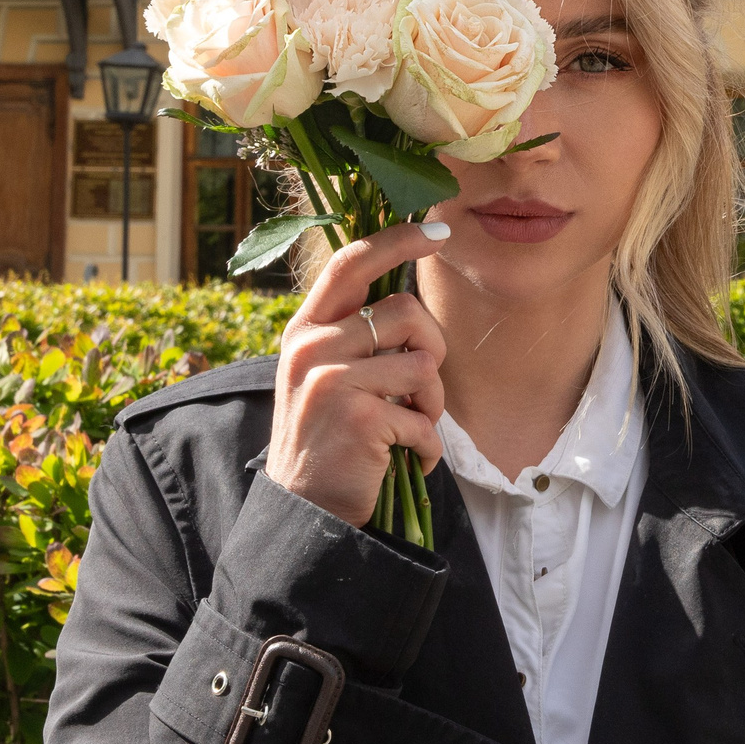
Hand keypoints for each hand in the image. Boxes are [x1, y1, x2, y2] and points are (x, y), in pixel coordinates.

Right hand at [269, 224, 450, 527]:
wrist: (305, 512)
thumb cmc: (330, 439)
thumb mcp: (327, 374)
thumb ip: (356, 334)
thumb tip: (410, 296)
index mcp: (305, 329)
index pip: (351, 263)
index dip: (397, 239)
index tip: (439, 231)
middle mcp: (311, 347)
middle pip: (406, 311)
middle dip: (431, 349)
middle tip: (419, 388)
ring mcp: (331, 380)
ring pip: (422, 365)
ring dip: (430, 405)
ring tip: (407, 429)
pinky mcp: (357, 417)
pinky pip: (424, 417)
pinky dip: (427, 445)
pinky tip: (407, 460)